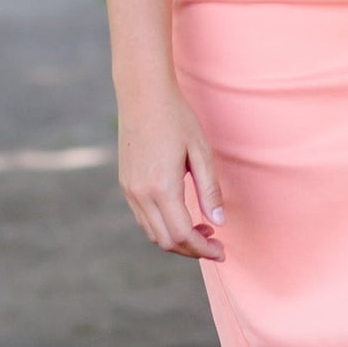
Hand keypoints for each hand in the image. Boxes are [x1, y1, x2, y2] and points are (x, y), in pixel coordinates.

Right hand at [116, 90, 224, 260]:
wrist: (143, 95)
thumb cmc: (177, 119)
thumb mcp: (200, 152)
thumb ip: (210, 190)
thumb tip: (219, 222)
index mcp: (161, 187)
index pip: (183, 235)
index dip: (203, 249)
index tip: (222, 251)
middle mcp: (140, 193)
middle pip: (166, 241)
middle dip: (192, 250)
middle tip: (215, 243)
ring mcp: (129, 190)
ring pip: (152, 233)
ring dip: (177, 240)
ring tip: (202, 230)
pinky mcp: (125, 184)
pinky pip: (143, 218)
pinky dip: (163, 227)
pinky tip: (181, 216)